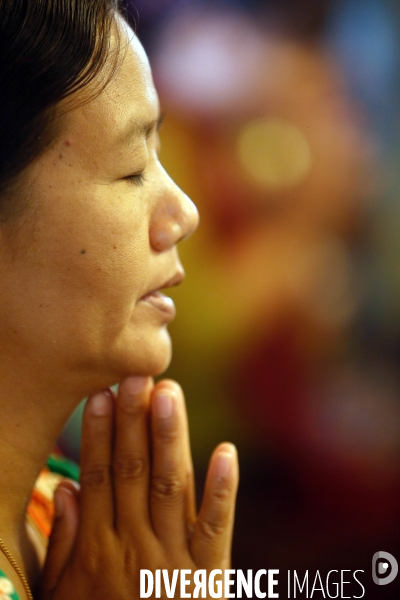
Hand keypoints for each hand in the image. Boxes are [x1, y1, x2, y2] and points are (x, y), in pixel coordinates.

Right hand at [40, 377, 238, 598]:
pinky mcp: (210, 575)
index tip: (102, 393)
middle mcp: (136, 546)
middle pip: (134, 473)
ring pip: (172, 488)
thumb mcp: (63, 595)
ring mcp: (175, 559)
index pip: (99, 478)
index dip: (100, 435)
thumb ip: (64, 543)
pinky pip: (217, 528)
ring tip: (169, 394)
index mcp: (100, 549)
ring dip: (171, 439)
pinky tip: (227, 452)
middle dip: (135, 422)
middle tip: (137, 376)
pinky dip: (222, 490)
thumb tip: (65, 486)